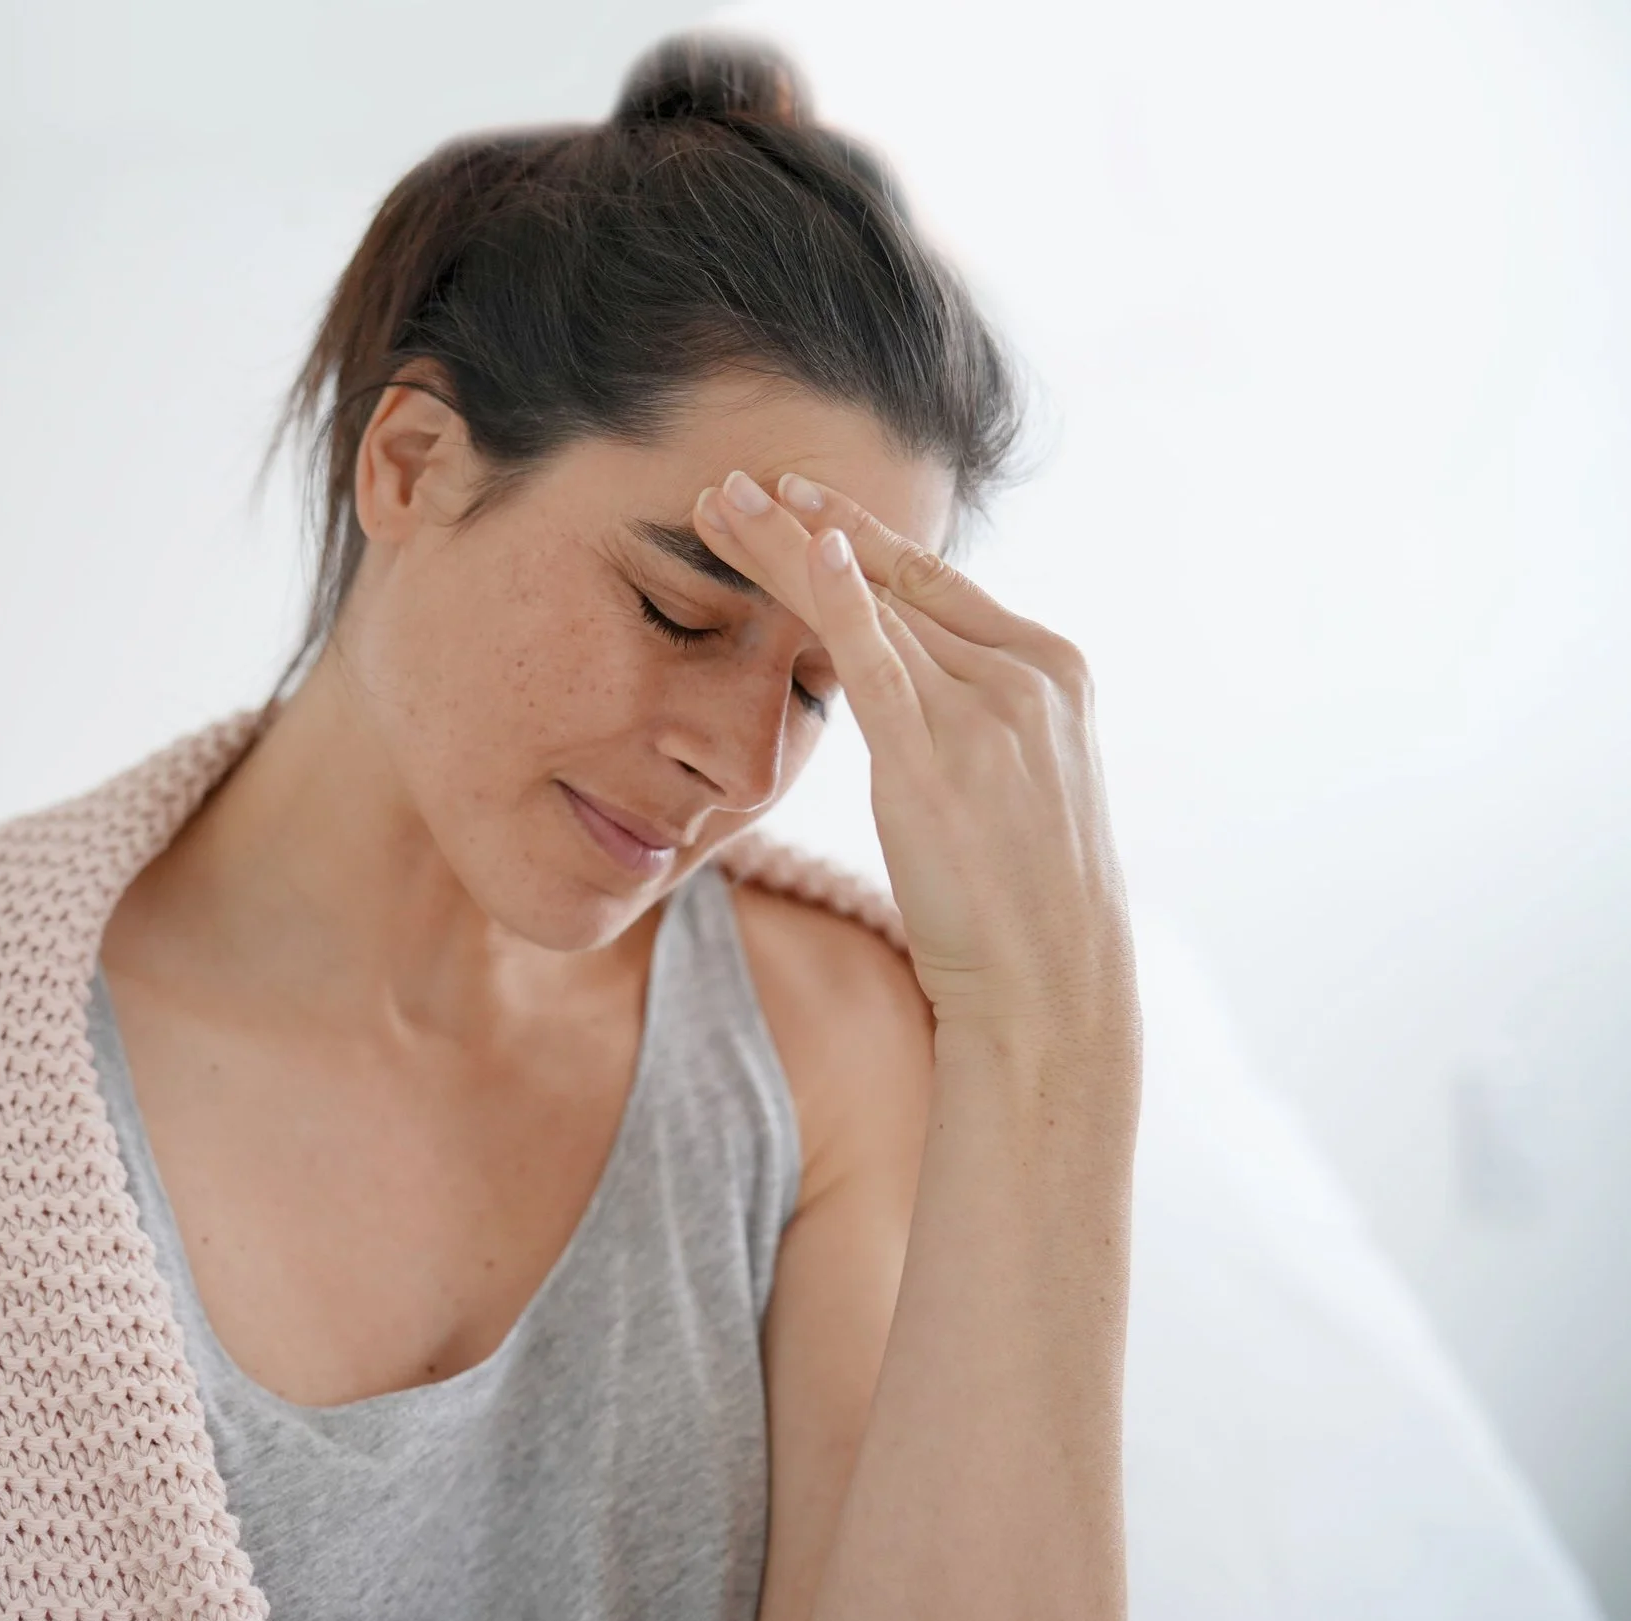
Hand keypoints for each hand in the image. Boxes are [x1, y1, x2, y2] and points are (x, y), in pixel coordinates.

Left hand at [695, 469, 1135, 1048]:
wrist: (1051, 988)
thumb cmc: (1019, 902)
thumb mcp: (1008, 781)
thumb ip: (964, 716)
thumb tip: (902, 687)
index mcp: (1049, 668)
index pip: (933, 581)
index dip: (857, 533)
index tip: (793, 499)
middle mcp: (1024, 675)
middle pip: (894, 579)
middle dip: (805, 525)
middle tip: (733, 481)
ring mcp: (987, 714)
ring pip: (870, 607)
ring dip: (786, 550)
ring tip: (721, 503)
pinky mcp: (939, 763)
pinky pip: (882, 664)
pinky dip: (844, 600)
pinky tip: (806, 546)